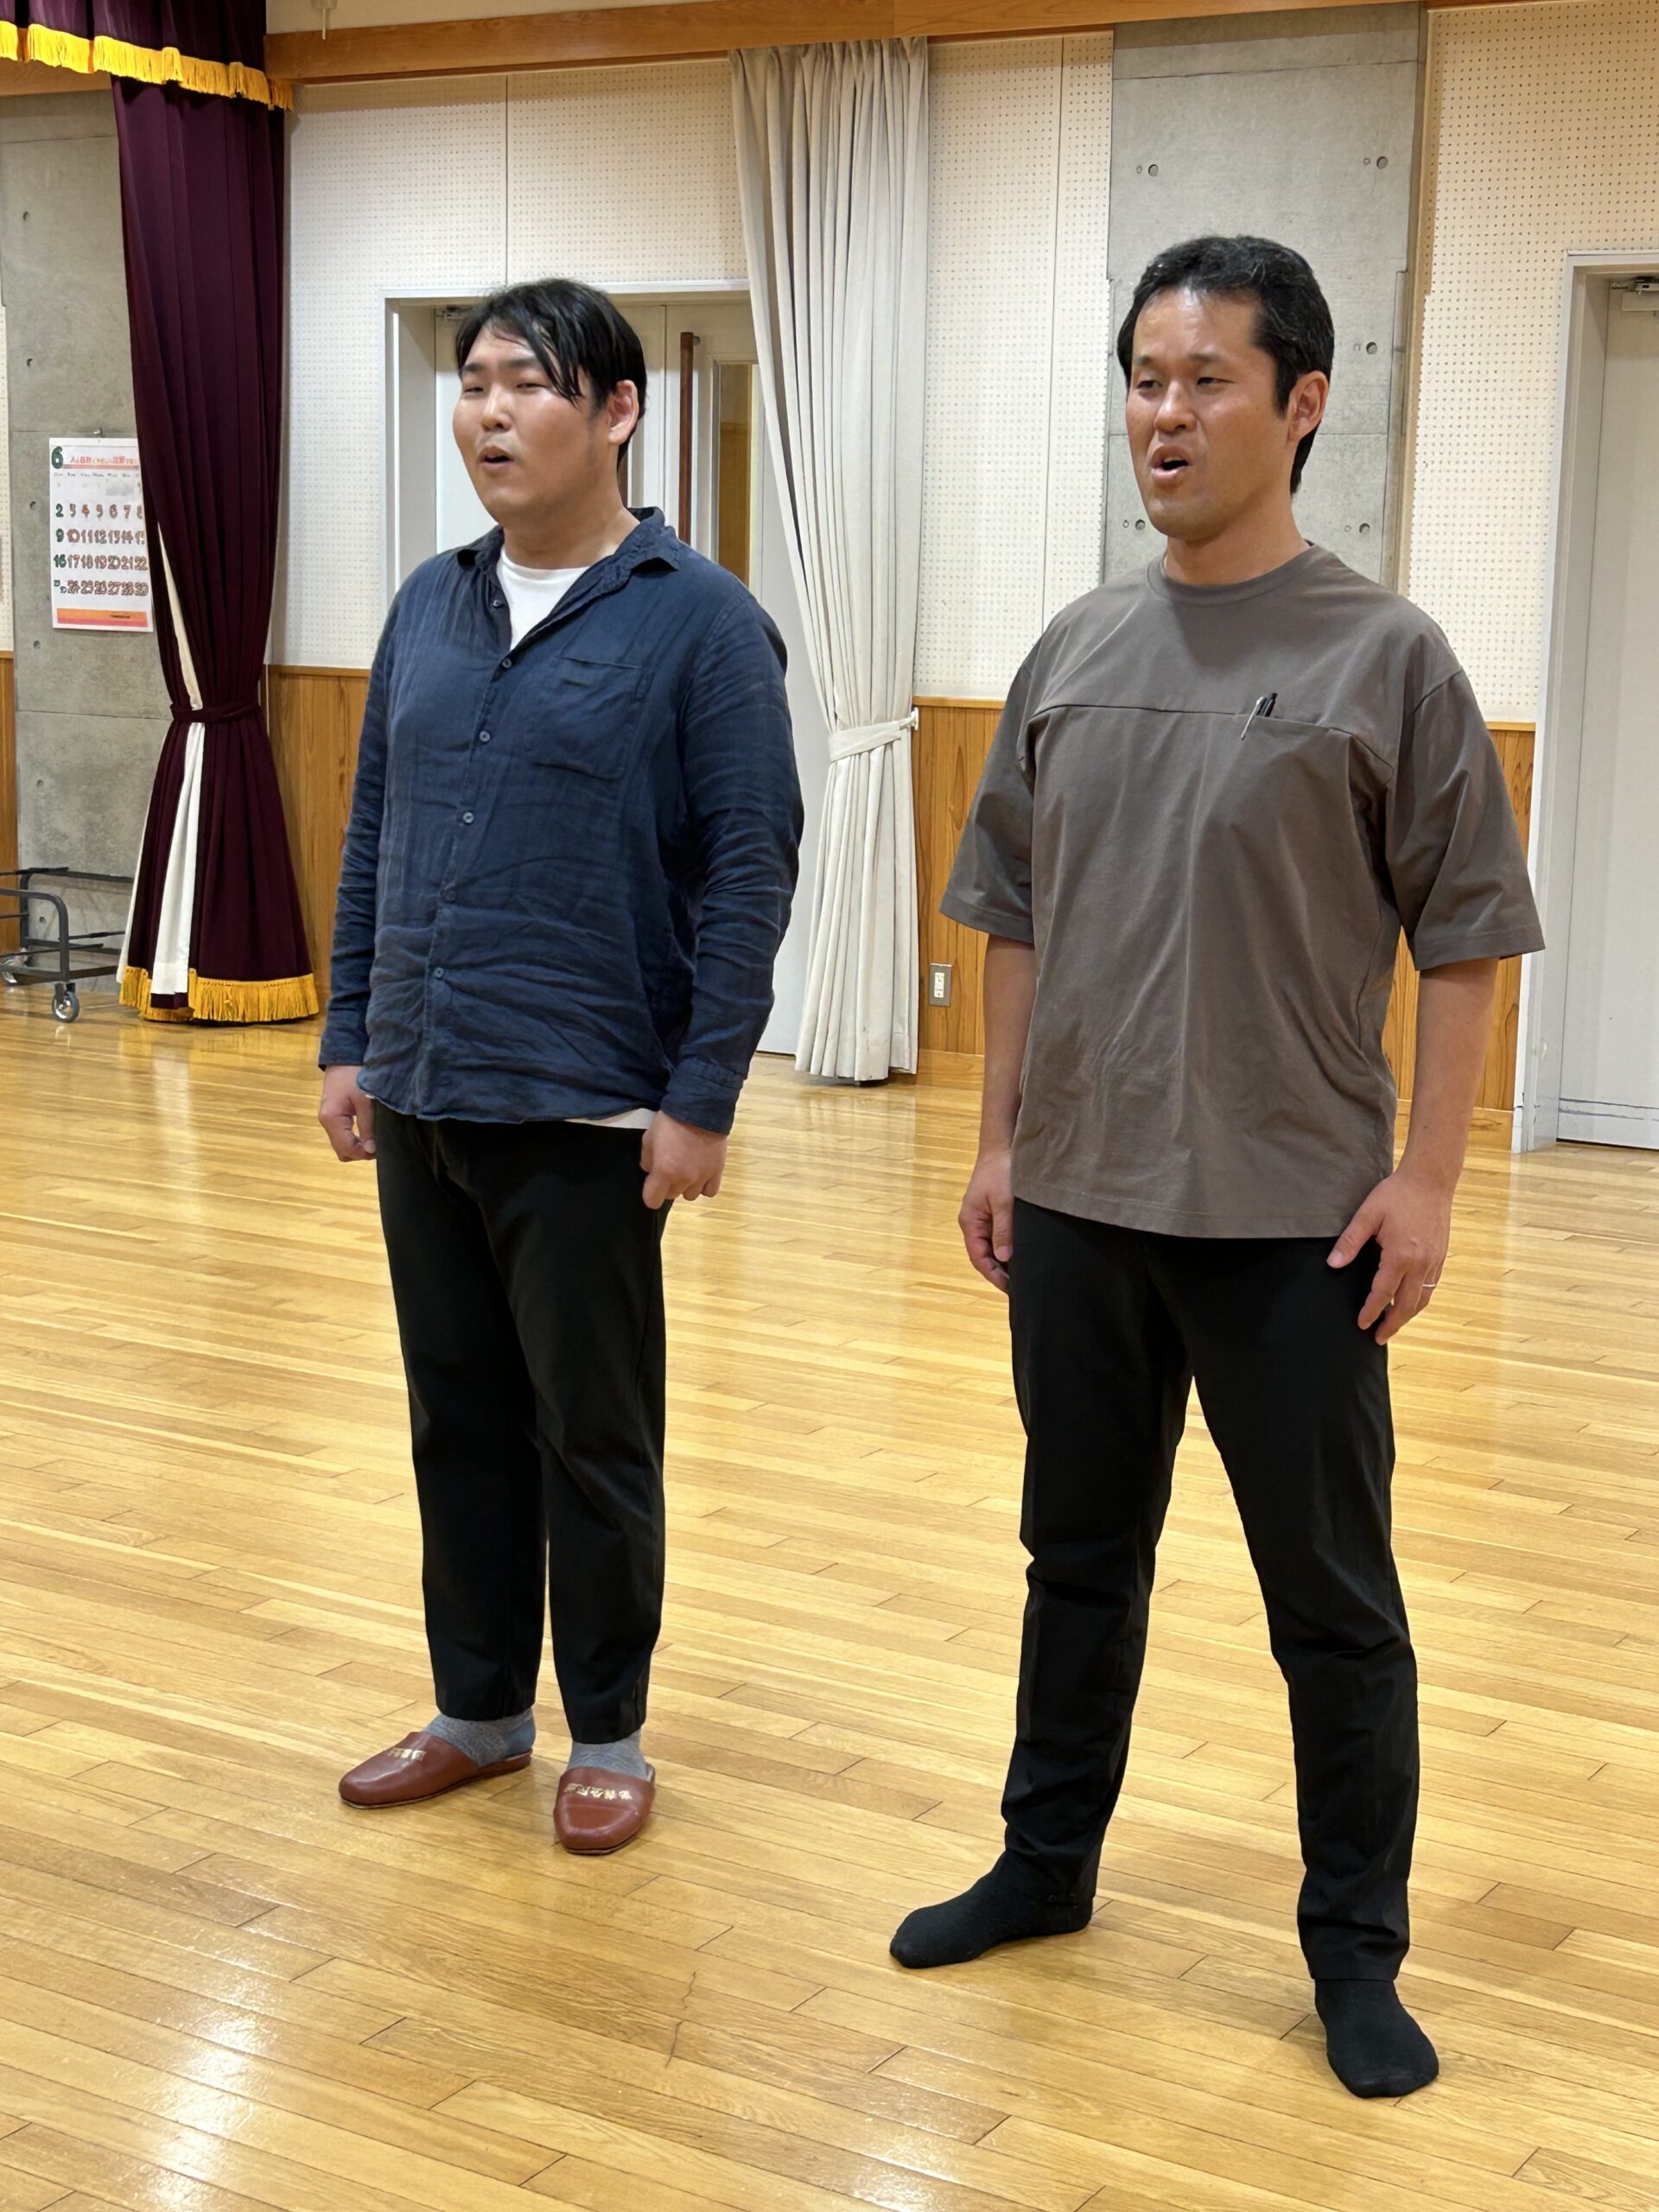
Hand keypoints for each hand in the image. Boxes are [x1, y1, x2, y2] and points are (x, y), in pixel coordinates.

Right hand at [319, 1065, 375, 1161]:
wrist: (343, 1059)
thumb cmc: (354, 1076)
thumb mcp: (365, 1101)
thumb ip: (368, 1126)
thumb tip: (371, 1150)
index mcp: (331, 1119)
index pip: (347, 1148)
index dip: (364, 1154)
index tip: (381, 1149)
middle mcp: (325, 1123)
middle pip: (342, 1151)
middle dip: (360, 1152)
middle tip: (379, 1144)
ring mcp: (327, 1121)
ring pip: (341, 1146)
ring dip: (357, 1147)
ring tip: (375, 1139)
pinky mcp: (332, 1118)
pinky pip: (342, 1137)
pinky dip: (354, 1139)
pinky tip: (367, 1133)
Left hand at [641, 1111, 726, 1209]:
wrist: (700, 1110)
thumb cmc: (670, 1122)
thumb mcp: (649, 1138)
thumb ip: (647, 1160)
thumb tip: (651, 1171)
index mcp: (664, 1172)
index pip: (652, 1201)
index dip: (650, 1194)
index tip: (653, 1183)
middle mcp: (683, 1180)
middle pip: (672, 1196)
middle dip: (668, 1186)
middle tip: (670, 1168)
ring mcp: (702, 1177)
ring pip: (690, 1195)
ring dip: (686, 1186)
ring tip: (687, 1170)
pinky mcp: (717, 1172)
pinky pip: (709, 1191)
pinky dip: (704, 1186)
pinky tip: (701, 1174)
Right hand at [960, 1145, 1014, 1291]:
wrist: (1002, 1147)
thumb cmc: (1002, 1172)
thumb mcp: (1004, 1202)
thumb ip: (1004, 1230)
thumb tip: (1004, 1258)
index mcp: (970, 1222)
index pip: (978, 1257)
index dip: (993, 1275)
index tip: (1010, 1288)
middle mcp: (973, 1223)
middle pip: (984, 1255)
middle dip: (999, 1272)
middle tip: (1020, 1286)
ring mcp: (982, 1217)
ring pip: (991, 1247)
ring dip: (1004, 1261)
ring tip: (1022, 1274)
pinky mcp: (992, 1212)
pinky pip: (997, 1236)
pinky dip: (1007, 1247)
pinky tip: (1021, 1254)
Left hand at [1328, 1168, 1452, 1342]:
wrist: (1431, 1180)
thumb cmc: (1397, 1194)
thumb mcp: (1367, 1214)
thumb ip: (1350, 1241)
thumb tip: (1333, 1264)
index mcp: (1400, 1255)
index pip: (1383, 1293)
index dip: (1371, 1311)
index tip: (1361, 1324)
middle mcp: (1421, 1263)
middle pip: (1407, 1305)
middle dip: (1392, 1324)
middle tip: (1378, 1339)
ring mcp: (1434, 1261)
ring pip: (1423, 1299)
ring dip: (1408, 1316)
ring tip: (1394, 1325)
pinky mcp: (1441, 1256)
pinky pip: (1432, 1287)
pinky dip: (1421, 1300)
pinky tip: (1410, 1303)